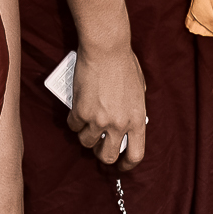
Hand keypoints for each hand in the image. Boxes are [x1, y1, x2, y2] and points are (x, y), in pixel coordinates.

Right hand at [67, 45, 146, 170]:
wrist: (106, 49)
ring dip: (85, 135)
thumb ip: (134, 108)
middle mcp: (119, 124)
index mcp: (137, 120)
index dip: (127, 164)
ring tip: (85, 124)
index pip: (135, 154)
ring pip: (86, 142)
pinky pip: (73, 126)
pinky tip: (76, 112)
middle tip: (98, 145)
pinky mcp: (80, 111)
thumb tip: (127, 120)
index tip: (121, 163)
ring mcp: (98, 120)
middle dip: (101, 153)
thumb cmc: (124, 63)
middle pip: (107, 155)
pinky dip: (73, 121)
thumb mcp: (139, 90)